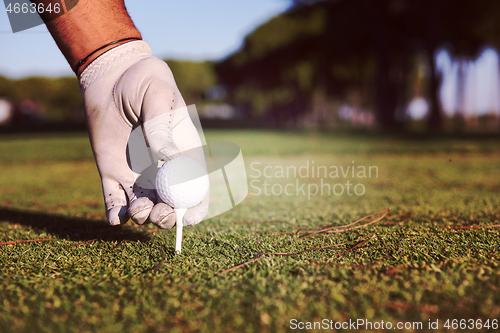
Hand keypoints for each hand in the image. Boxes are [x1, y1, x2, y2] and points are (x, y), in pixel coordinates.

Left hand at [79, 40, 208, 227]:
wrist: (113, 75)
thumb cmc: (144, 80)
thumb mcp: (157, 96)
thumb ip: (162, 126)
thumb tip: (167, 158)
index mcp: (184, 153)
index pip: (196, 188)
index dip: (195, 207)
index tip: (186, 216)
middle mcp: (163, 169)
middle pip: (171, 204)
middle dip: (166, 217)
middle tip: (157, 213)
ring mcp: (138, 173)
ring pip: (145, 207)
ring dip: (143, 217)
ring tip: (136, 209)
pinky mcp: (113, 172)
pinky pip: (115, 200)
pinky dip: (116, 214)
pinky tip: (116, 218)